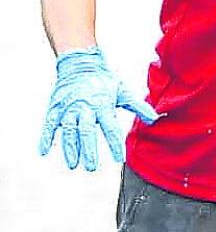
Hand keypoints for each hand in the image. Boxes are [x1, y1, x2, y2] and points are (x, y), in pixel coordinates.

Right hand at [39, 47, 157, 171]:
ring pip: (67, 130)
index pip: (110, 128)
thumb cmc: (105, 81)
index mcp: (103, 104)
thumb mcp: (124, 92)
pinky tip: (44, 152)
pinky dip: (45, 138)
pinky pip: (49, 124)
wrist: (81, 64)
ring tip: (73, 164)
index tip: (119, 159)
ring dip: (70, 148)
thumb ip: (139, 107)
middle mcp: (84, 107)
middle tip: (92, 167)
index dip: (115, 144)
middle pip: (86, 131)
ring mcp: (68, 108)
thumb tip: (156, 119)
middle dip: (89, 150)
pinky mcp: (55, 107)